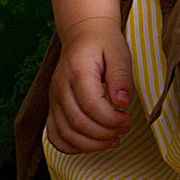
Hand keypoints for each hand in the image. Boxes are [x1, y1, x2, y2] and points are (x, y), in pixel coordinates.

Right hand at [48, 20, 133, 152]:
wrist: (83, 34)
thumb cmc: (104, 43)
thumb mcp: (119, 53)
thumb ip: (121, 77)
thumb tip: (122, 103)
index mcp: (77, 71)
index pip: (91, 105)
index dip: (111, 119)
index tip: (127, 119)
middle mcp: (60, 86)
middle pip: (78, 123)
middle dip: (104, 133)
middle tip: (123, 128)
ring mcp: (53, 98)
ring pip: (65, 133)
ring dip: (91, 144)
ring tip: (112, 140)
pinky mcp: (53, 106)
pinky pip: (54, 134)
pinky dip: (69, 146)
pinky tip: (88, 146)